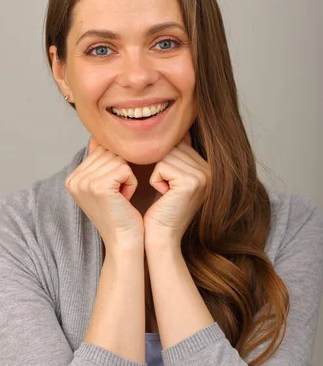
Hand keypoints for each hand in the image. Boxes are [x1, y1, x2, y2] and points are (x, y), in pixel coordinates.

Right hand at [64, 137, 143, 251]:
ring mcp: (85, 183)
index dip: (114, 167)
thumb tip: (96, 137)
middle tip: (118, 195)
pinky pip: (125, 169)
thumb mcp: (103, 185)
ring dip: (127, 177)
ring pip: (118, 160)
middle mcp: (74, 180)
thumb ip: (98, 161)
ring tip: (120, 197)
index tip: (112, 191)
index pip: (101, 151)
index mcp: (72, 178)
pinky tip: (125, 199)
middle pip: (109, 153)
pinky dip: (132, 183)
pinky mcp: (100, 186)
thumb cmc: (119, 214)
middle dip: (121, 171)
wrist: (124, 241)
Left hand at [143, 132, 209, 246]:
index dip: (165, 161)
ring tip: (166, 194)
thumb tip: (176, 129)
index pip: (179, 144)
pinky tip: (164, 196)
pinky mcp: (191, 182)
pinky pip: (161, 166)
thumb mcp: (173, 177)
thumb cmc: (162, 207)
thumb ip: (178, 154)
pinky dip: (155, 180)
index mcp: (209, 167)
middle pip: (172, 148)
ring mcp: (203, 176)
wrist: (161, 236)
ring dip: (157, 174)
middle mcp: (210, 171)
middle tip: (167, 191)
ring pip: (165, 156)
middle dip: (161, 167)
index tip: (169, 184)